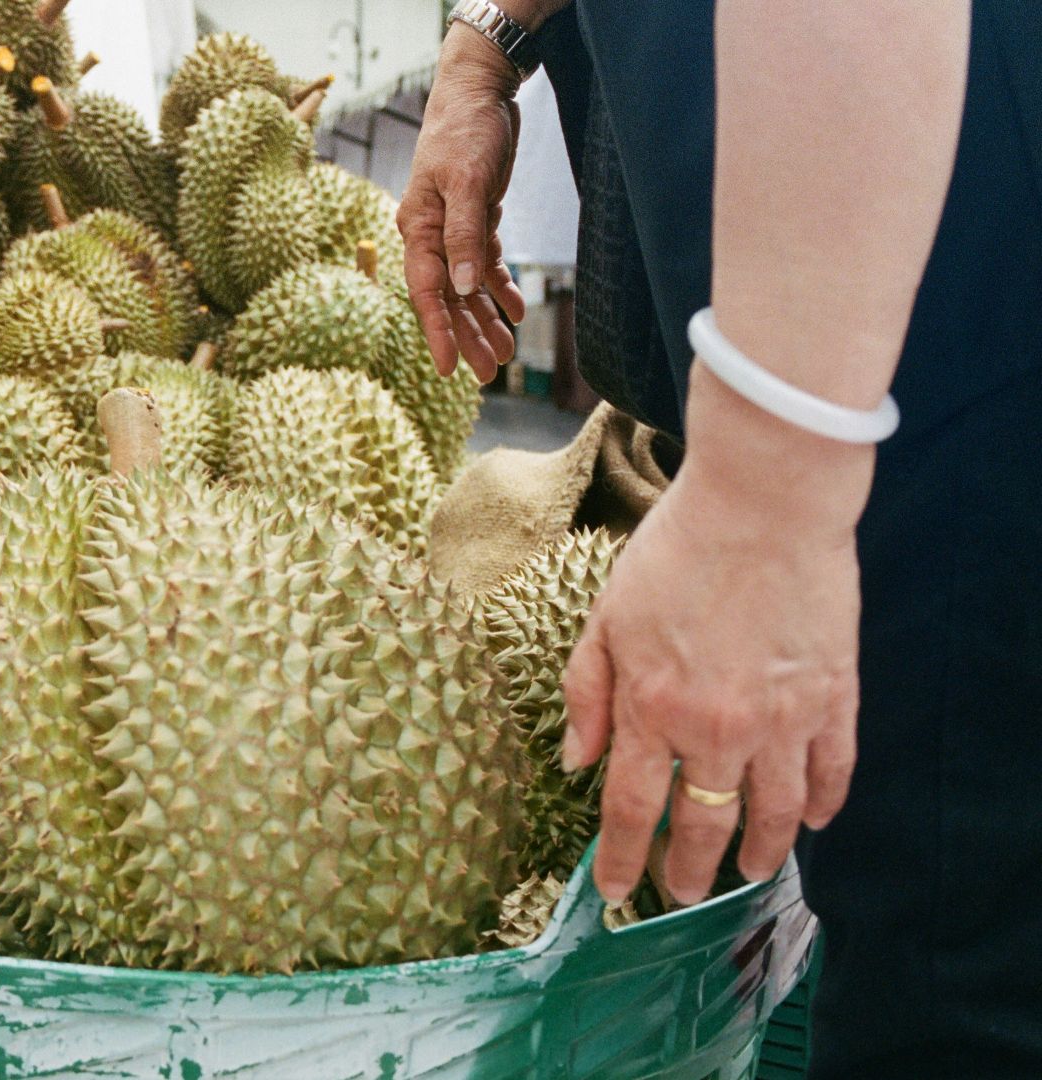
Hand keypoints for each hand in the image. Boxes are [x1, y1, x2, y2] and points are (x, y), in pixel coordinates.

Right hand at [396, 27, 527, 382]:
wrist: (479, 89)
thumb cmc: (466, 130)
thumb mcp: (469, 182)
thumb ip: (465, 235)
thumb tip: (463, 287)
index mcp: (418, 228)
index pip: (426, 292)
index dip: (438, 333)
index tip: (449, 370)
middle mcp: (430, 234)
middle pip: (448, 297)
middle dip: (467, 335)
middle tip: (487, 373)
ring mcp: (452, 227)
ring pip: (467, 286)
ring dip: (485, 318)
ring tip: (505, 352)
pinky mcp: (475, 217)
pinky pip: (484, 263)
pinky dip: (499, 287)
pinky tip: (515, 309)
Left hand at [561, 367, 869, 904]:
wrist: (764, 502)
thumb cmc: (675, 551)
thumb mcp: (604, 617)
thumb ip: (588, 693)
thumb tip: (576, 762)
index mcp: (652, 709)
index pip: (633, 810)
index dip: (622, 860)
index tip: (614, 893)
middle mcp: (717, 728)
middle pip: (705, 825)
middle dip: (689, 871)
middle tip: (682, 894)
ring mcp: (782, 718)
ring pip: (773, 814)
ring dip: (760, 853)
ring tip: (748, 874)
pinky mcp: (833, 697)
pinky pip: (832, 770)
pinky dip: (823, 804)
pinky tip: (811, 823)